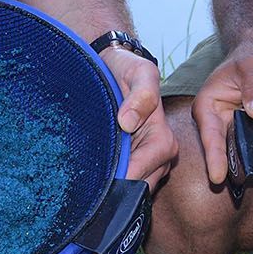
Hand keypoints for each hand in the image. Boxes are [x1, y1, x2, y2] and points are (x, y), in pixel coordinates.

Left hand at [100, 47, 173, 188]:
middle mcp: (157, 156)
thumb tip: (129, 122)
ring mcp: (143, 163)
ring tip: (88, 177)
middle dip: (116, 186)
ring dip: (110, 186)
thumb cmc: (127, 68)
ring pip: (129, 187)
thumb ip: (142, 95)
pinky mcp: (128, 163)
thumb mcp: (140, 73)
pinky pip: (120, 182)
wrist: (112, 66)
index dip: (123, 176)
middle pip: (137, 186)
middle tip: (89, 182)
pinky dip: (107, 182)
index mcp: (163, 140)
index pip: (144, 170)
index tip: (101, 176)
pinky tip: (92, 175)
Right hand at [191, 42, 252, 184]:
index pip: (210, 135)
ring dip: (244, 163)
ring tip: (251, 184)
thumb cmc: (251, 56)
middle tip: (235, 191)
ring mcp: (232, 127)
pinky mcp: (247, 130)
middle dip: (227, 168)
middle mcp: (216, 120)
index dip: (214, 157)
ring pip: (237, 150)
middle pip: (222, 148)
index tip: (216, 178)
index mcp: (208, 105)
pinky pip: (251, 145)